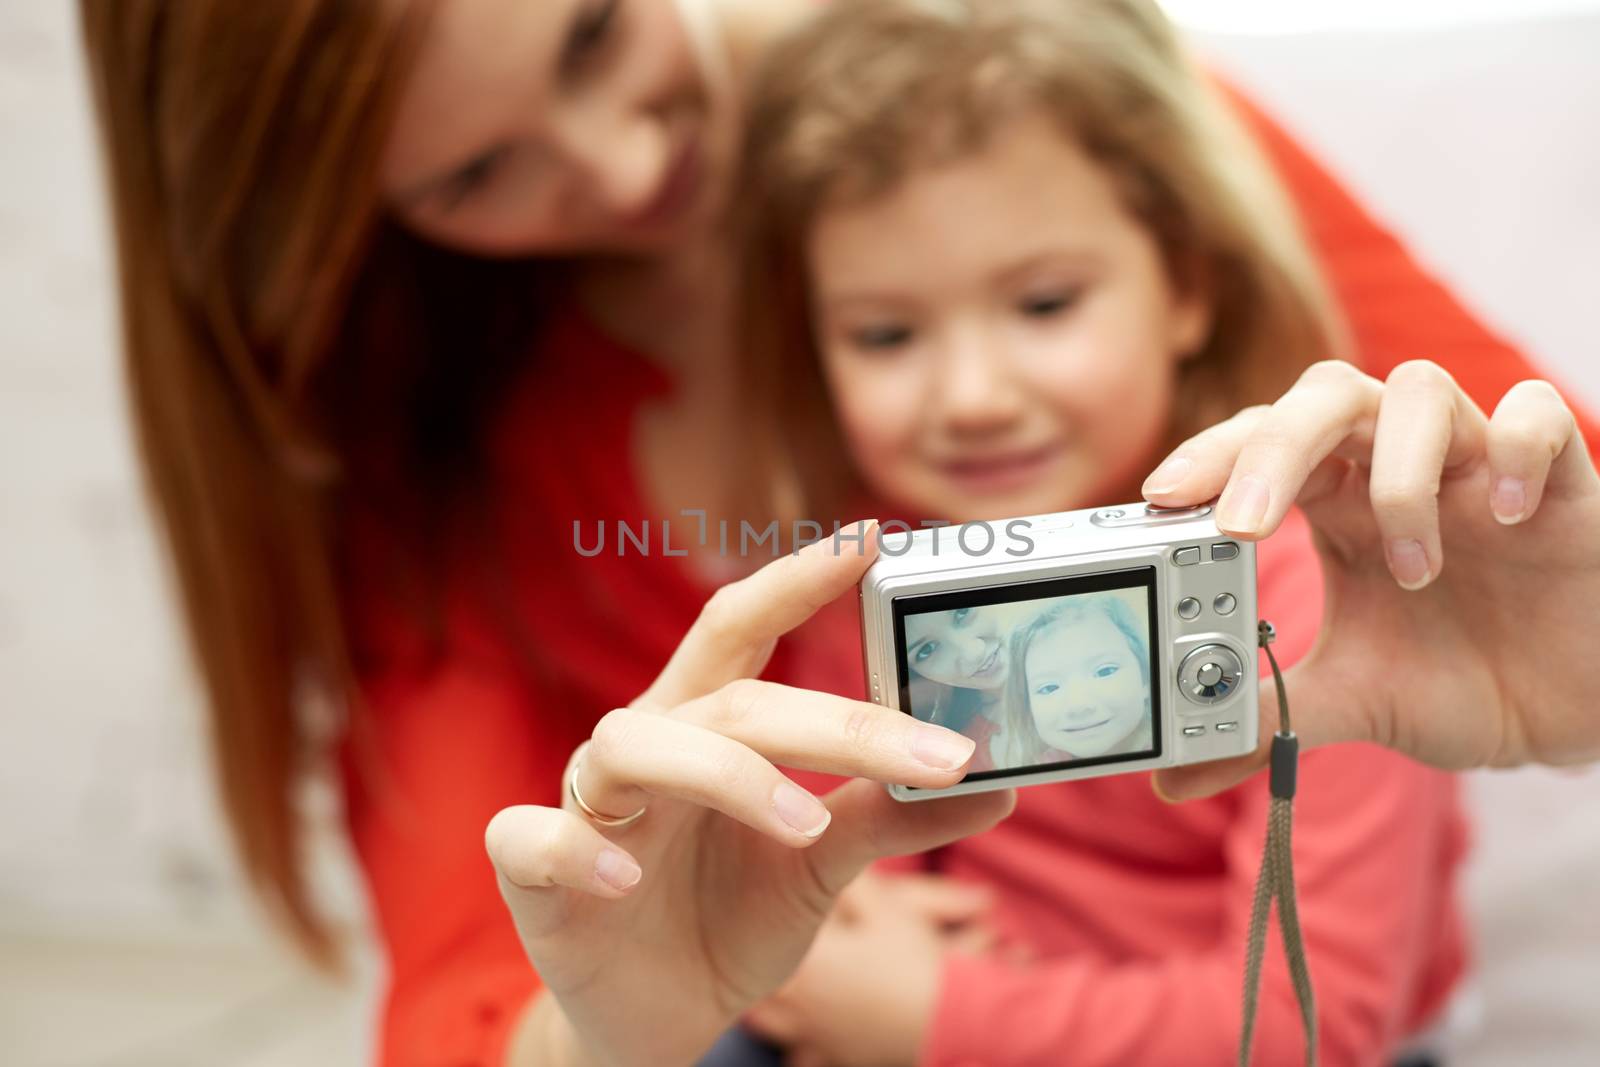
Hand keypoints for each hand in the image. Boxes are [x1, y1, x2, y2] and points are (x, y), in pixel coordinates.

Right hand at [484, 524, 1016, 1066]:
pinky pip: (534, 839)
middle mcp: (647, 744)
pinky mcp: (535, 874)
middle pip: (728, 696)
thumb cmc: (727, 918)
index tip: (874, 537)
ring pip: (633, 745)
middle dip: (834, 719)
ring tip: (807, 824)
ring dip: (727, 777)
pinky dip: (576, 850)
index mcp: (705, 724)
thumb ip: (886, 817)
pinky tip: (626, 880)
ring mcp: (587, 804)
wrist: (655, 1021)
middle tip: (935, 752)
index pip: (745, 628)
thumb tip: (994, 787)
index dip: (800, 578)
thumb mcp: (820, 865)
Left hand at [1142, 361, 1599, 798]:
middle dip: (1271, 448)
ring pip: (1419, 391)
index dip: (1209, 456)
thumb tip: (1168, 777)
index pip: (1258, 441)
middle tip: (1244, 525)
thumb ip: (1263, 719)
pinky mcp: (1563, 480)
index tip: (1162, 500)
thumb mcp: (1351, 700)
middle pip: (1323, 395)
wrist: (1575, 708)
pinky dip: (1516, 451)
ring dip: (1398, 479)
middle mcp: (1395, 466)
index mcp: (1335, 503)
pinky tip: (1507, 517)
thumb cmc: (1462, 678)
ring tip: (1412, 572)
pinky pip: (1537, 413)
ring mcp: (1476, 464)